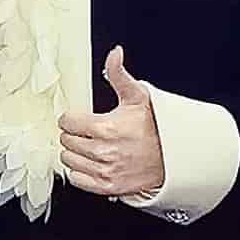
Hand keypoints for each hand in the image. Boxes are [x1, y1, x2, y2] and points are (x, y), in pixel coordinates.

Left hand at [56, 47, 170, 200]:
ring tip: (91, 147)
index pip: (66, 122)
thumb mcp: (138, 96)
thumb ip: (119, 74)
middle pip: (66, 141)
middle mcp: (102, 151)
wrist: (174, 156)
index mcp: (105, 127)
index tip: (80, 119)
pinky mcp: (107, 187)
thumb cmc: (155, 126)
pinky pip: (76, 180)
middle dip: (74, 134)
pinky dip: (80, 172)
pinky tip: (91, 163)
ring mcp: (104, 171)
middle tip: (89, 133)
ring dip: (75, 153)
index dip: (72, 118)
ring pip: (68, 160)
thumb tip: (114, 53)